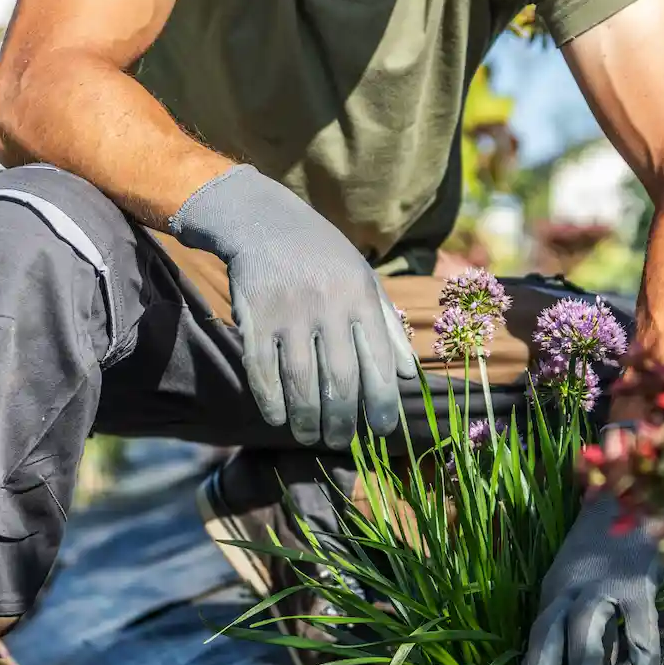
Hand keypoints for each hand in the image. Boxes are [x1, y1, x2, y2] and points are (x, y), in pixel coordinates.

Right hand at [169, 166, 416, 449]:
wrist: (265, 222)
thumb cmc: (325, 258)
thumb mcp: (366, 280)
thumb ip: (388, 326)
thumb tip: (408, 374)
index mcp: (362, 298)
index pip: (379, 363)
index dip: (383, 404)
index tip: (383, 430)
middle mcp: (329, 306)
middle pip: (340, 381)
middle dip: (343, 422)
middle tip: (342, 442)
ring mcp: (289, 313)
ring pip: (301, 382)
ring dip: (307, 420)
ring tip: (310, 437)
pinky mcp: (255, 318)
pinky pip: (262, 371)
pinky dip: (271, 401)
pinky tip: (279, 418)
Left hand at [499, 494, 662, 664]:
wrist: (632, 502)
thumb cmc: (601, 559)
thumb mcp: (573, 592)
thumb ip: (566, 635)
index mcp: (553, 594)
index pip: (532, 640)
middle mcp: (571, 590)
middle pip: (546, 631)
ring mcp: (604, 586)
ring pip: (584, 626)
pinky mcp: (638, 584)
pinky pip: (639, 625)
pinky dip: (641, 656)